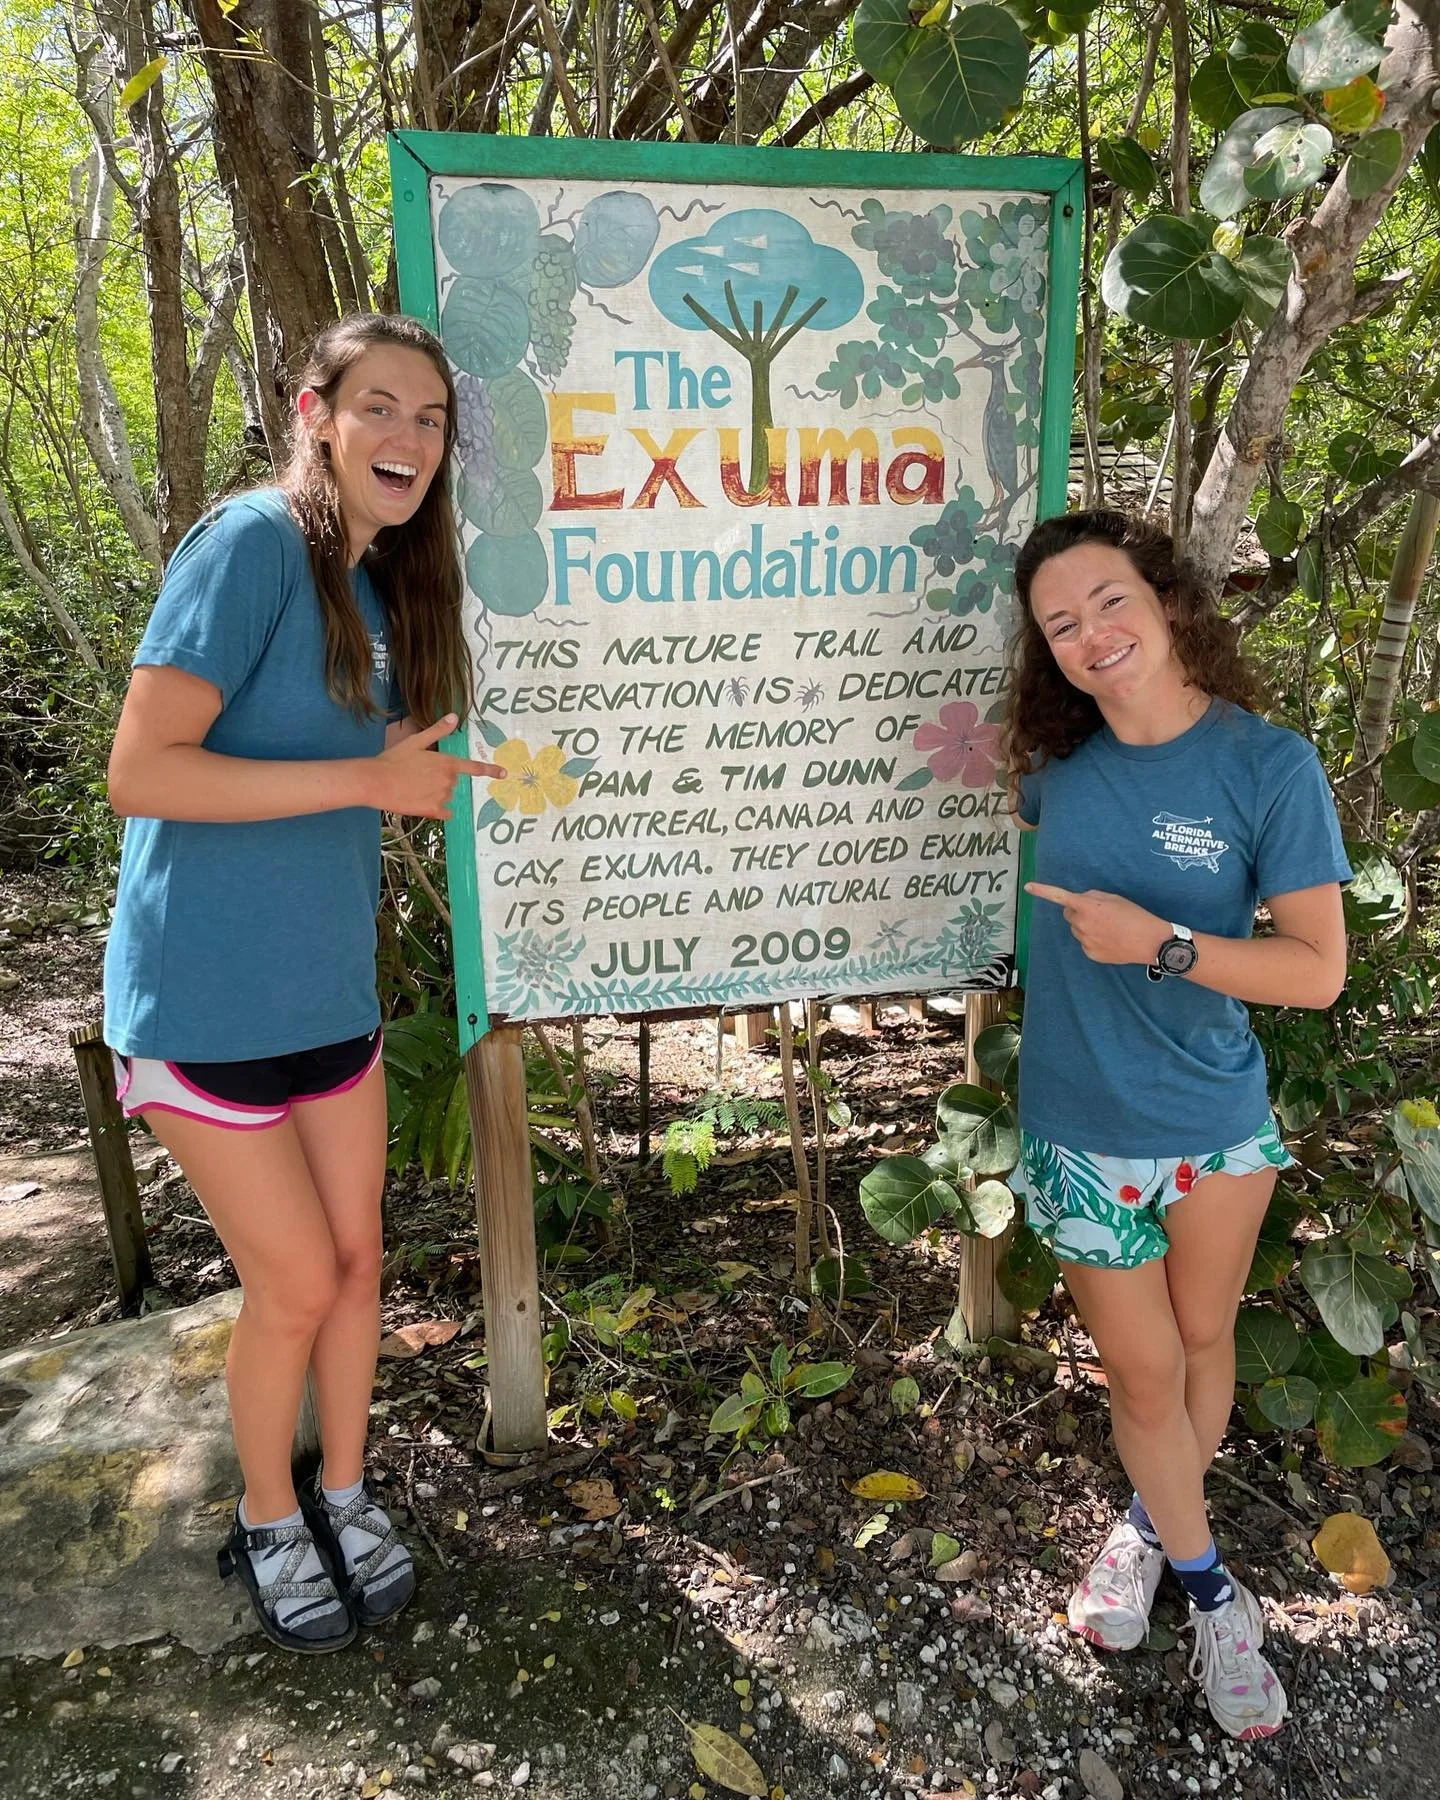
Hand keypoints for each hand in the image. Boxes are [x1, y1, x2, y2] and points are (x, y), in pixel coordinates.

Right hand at [368, 713, 502, 818]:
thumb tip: (454, 716)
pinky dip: (438, 808)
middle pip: (453, 781)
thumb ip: (437, 731)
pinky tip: (422, 802)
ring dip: (436, 792)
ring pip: (446, 795)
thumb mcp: (416, 741)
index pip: (475, 767)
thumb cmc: (394, 759)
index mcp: (447, 763)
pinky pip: (444, 812)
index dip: (491, 770)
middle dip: (440, 777)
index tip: (504, 773)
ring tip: (413, 786)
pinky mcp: (432, 811)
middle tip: (417, 774)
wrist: (375, 782)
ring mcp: (442, 797)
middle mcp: (449, 781)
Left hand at [1025, 882, 1168, 966]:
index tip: (1028, 887)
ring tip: (1109, 928)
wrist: (1150, 942)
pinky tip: (1110, 939)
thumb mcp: (1115, 899)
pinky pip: (1085, 943)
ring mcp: (1085, 941)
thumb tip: (1081, 901)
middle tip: (1099, 913)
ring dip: (1086, 926)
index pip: (1060, 897)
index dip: (1043, 891)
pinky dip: (1093, 940)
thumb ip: (1093, 897)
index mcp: (1087, 907)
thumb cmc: (1135, 916)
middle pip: (1069, 914)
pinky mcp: (1090, 953)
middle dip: (1078, 911)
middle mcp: (1081, 924)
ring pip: (1077, 929)